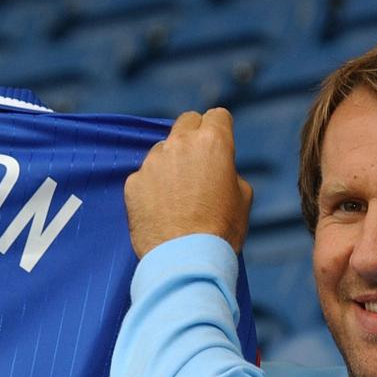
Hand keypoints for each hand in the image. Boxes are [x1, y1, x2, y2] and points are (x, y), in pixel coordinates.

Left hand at [123, 108, 252, 258]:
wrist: (186, 260)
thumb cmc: (220, 231)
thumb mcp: (243, 197)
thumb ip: (229, 171)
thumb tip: (218, 169)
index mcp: (212, 142)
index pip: (217, 116)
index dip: (221, 130)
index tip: (220, 144)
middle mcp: (180, 144)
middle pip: (186, 122)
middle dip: (194, 136)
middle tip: (198, 161)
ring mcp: (152, 162)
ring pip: (163, 149)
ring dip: (171, 162)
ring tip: (178, 196)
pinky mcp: (133, 182)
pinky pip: (145, 175)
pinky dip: (152, 186)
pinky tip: (161, 209)